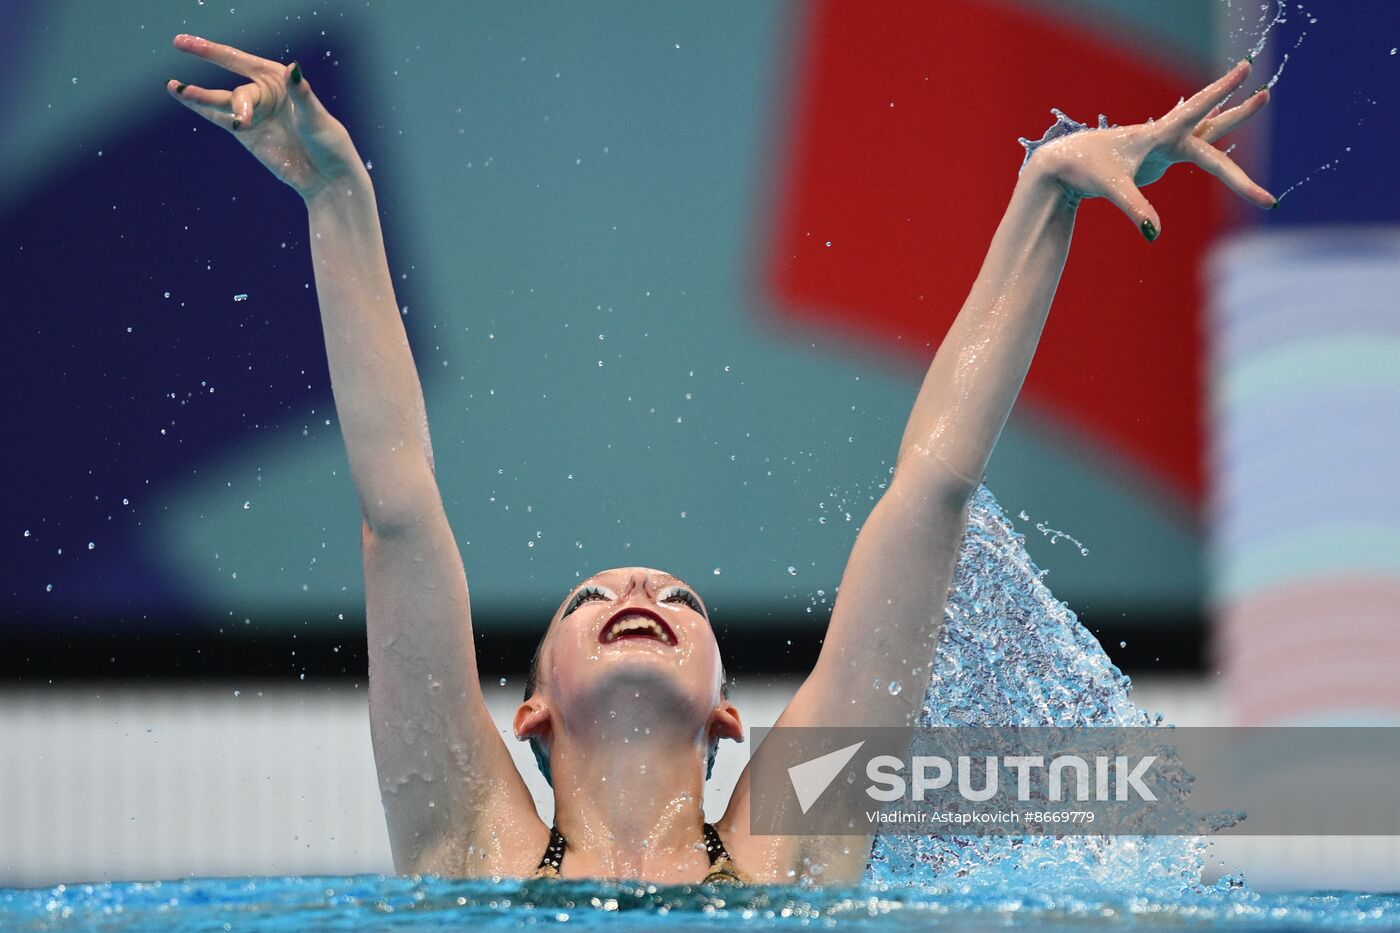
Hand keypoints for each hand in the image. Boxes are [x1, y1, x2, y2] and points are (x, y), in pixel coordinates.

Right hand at [167, 34, 363, 201]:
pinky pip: (219, 117)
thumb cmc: (329, 144)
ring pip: (222, 101)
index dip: (214, 52)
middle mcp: (265, 93)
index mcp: (282, 81)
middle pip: (240, 93)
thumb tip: (292, 67)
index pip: (243, 62)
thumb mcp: (316, 118)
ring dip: (199, 97)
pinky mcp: (246, 133)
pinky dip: (201, 108)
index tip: (188, 45)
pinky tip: (181, 95)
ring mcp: (254, 113)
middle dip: (237, 104)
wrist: (327, 178)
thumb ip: (301, 94)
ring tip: (175, 88)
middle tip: (242, 122)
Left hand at [1032, 59, 1274, 240]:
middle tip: (1266, 91)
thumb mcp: (1111, 189)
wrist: (1064, 164)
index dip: (1223, 94)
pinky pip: (1194, 148)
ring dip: (1233, 118)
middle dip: (1238, 111)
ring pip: (1206, 131)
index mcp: (1157, 135)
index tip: (1246, 74)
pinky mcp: (1158, 158)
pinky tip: (1219, 130)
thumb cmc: (1085, 169)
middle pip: (1211, 122)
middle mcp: (1164, 136)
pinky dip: (1212, 142)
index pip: (1199, 112)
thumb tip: (1154, 233)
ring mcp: (1163, 146)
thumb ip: (1136, 209)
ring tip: (1261, 98)